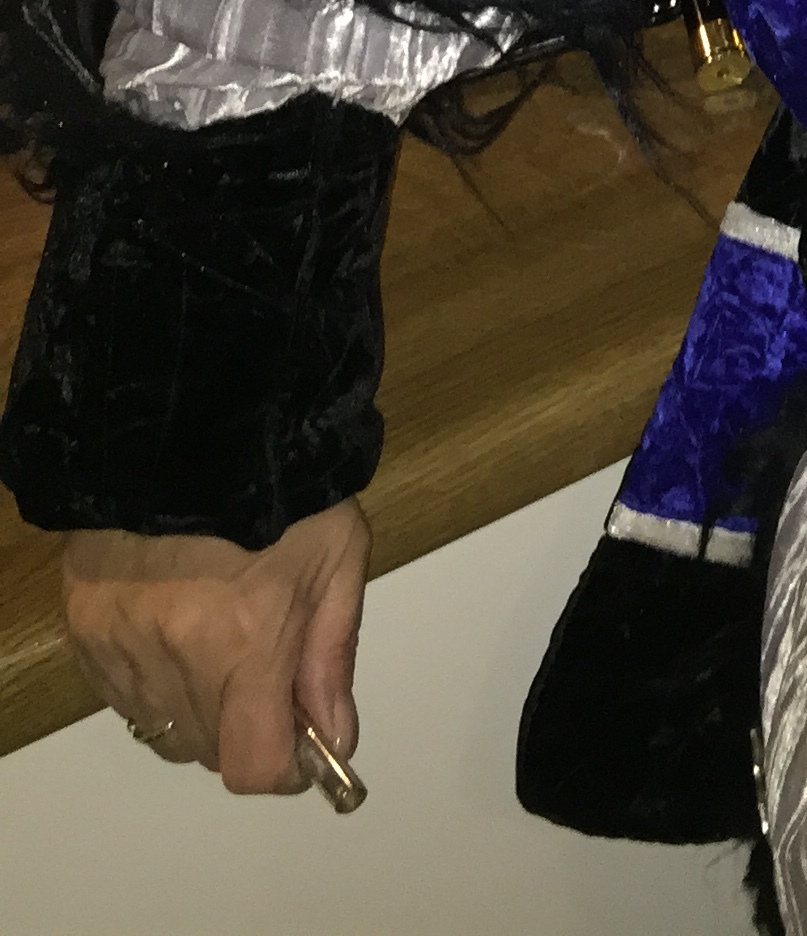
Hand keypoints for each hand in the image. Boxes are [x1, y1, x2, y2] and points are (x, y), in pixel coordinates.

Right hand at [62, 496, 369, 794]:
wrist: (191, 425)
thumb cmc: (281, 486)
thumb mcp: (338, 555)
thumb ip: (333, 654)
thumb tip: (333, 738)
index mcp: (248, 642)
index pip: (252, 765)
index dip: (284, 766)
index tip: (300, 739)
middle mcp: (176, 657)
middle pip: (207, 750)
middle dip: (245, 727)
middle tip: (265, 667)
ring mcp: (122, 646)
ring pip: (162, 728)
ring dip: (196, 707)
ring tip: (217, 636)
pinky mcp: (85, 628)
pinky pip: (121, 694)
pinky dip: (152, 683)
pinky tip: (174, 626)